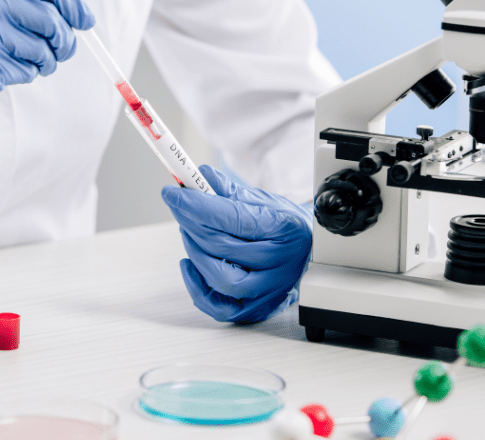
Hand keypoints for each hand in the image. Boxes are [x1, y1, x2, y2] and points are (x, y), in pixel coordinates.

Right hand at [0, 0, 93, 160]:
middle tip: (59, 53)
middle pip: (49, 17)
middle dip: (63, 40)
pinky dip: (23, 76)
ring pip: (41, 49)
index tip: (85, 20)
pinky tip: (1, 75)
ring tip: (27, 66)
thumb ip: (13, 1)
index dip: (71, 0)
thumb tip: (73, 10)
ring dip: (44, 63)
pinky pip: (24, 72)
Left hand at [161, 164, 311, 323]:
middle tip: (179, 206)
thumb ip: (229, 191)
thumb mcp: (264, 200)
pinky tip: (190, 264)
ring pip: (219, 278)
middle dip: (191, 223)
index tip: (173, 192)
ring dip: (194, 251)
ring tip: (190, 232)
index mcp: (285, 230)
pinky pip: (220, 307)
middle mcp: (281, 264)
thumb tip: (200, 177)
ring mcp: (270, 290)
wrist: (311, 252)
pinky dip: (197, 286)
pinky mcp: (257, 308)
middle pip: (222, 247)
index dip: (197, 205)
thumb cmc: (285, 224)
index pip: (233, 218)